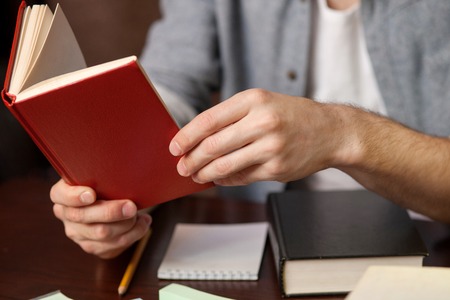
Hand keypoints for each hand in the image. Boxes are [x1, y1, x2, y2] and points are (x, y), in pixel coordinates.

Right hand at [50, 179, 151, 258]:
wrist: (111, 199)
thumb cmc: (105, 182)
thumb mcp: (99, 173)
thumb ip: (102, 171)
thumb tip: (122, 165)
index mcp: (62, 194)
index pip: (61, 195)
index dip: (74, 197)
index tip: (91, 194)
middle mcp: (66, 215)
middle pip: (85, 218)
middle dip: (111, 212)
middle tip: (132, 206)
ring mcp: (78, 234)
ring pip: (101, 234)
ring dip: (126, 225)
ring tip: (141, 215)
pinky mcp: (93, 246)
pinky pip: (113, 246)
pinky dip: (133, 235)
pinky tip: (142, 224)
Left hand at [169, 89, 350, 184]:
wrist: (330, 131)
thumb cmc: (290, 115)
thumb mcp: (262, 103)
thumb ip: (231, 117)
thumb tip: (197, 139)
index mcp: (253, 100)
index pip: (209, 119)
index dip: (187, 136)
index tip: (174, 147)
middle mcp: (262, 122)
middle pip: (213, 145)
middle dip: (191, 159)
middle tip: (182, 166)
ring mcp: (271, 147)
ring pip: (225, 165)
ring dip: (204, 173)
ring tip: (196, 175)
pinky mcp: (277, 169)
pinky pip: (242, 177)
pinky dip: (225, 179)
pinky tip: (219, 178)